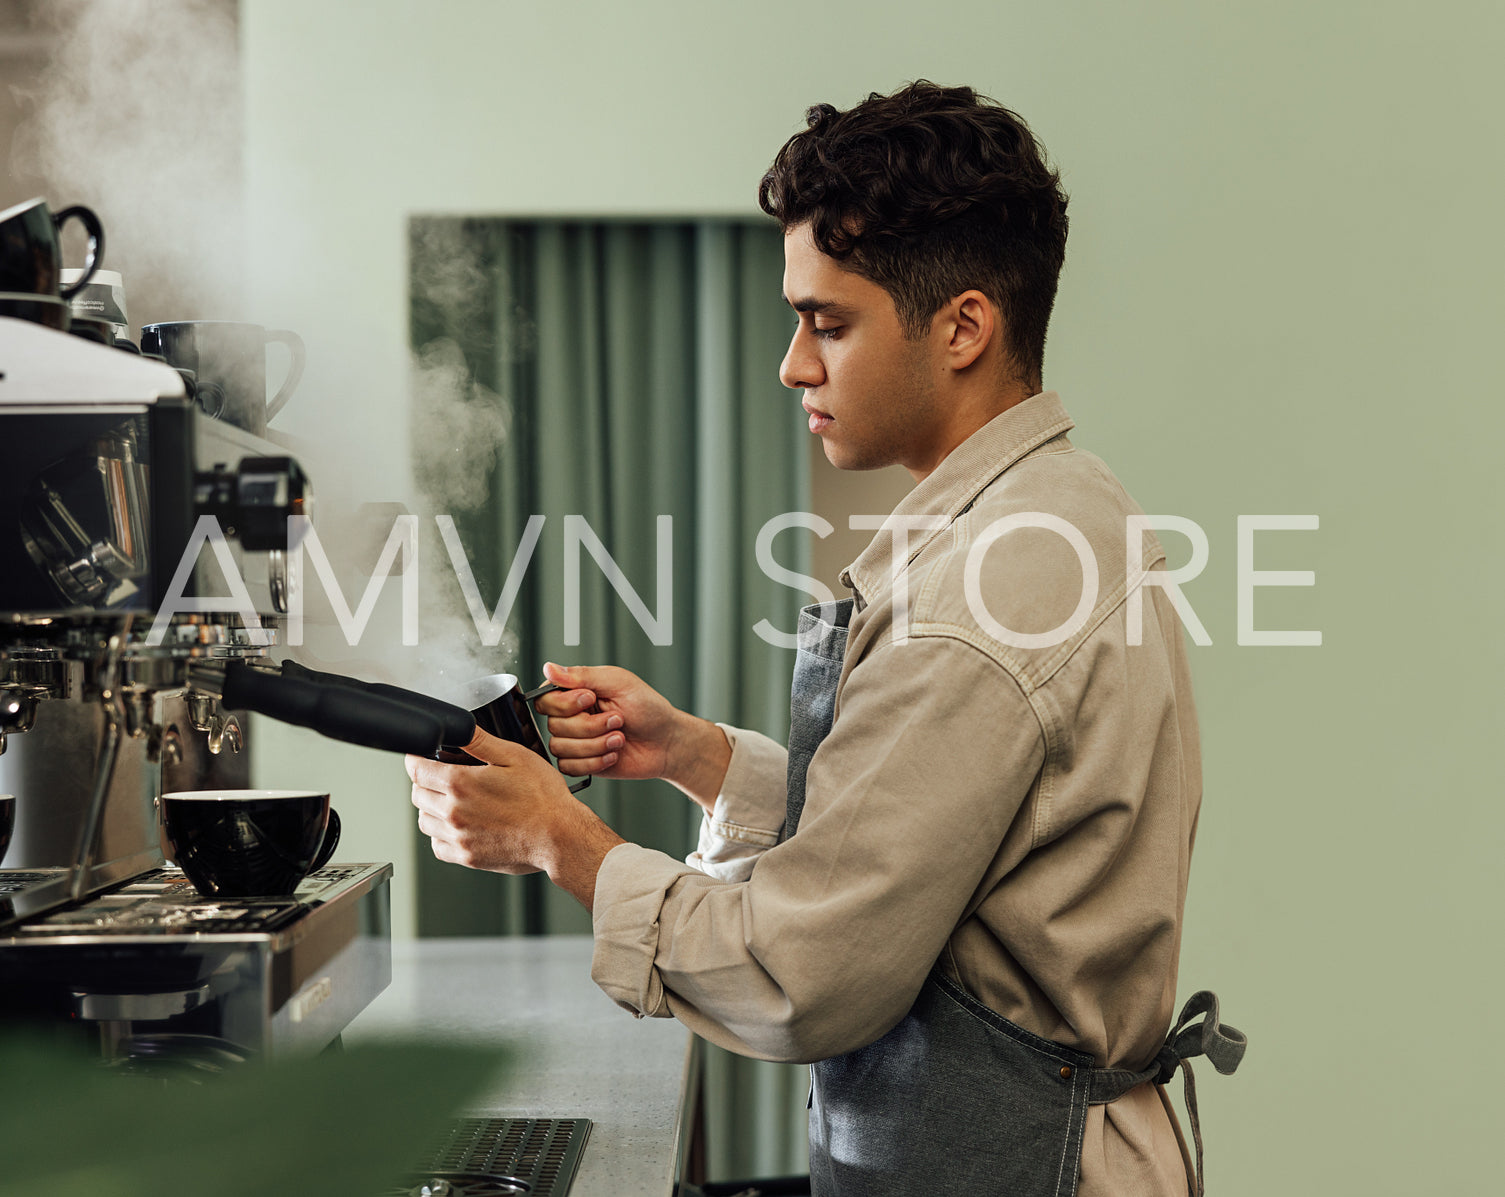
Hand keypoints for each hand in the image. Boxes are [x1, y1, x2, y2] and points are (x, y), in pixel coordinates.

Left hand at [406, 730, 623, 908]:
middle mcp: (454, 813)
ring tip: (452, 800)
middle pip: (417, 795)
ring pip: (424, 821)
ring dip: (431, 808)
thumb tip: (456, 727)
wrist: (559, 837)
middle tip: (443, 775)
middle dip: (425, 782)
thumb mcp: (514, 756)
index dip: (416, 758)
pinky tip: (460, 824)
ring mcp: (459, 837)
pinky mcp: (467, 857)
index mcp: (460, 784)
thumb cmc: (543, 798)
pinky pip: (438, 845)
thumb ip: (479, 741)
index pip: (416, 770)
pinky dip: (442, 834)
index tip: (422, 756)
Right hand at [534, 662, 682, 781]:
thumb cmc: (647, 708)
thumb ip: (582, 675)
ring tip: (619, 738)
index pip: (546, 699)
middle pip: (554, 726)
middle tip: (618, 720)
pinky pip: (569, 767)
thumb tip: (549, 668)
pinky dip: (595, 762)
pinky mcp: (581, 762)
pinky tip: (614, 753)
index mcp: (575, 692)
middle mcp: (571, 716)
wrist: (665, 741)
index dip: (566, 704)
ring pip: (561, 748)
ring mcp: (575, 740)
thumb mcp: (618, 682)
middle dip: (591, 726)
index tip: (591, 699)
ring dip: (596, 744)